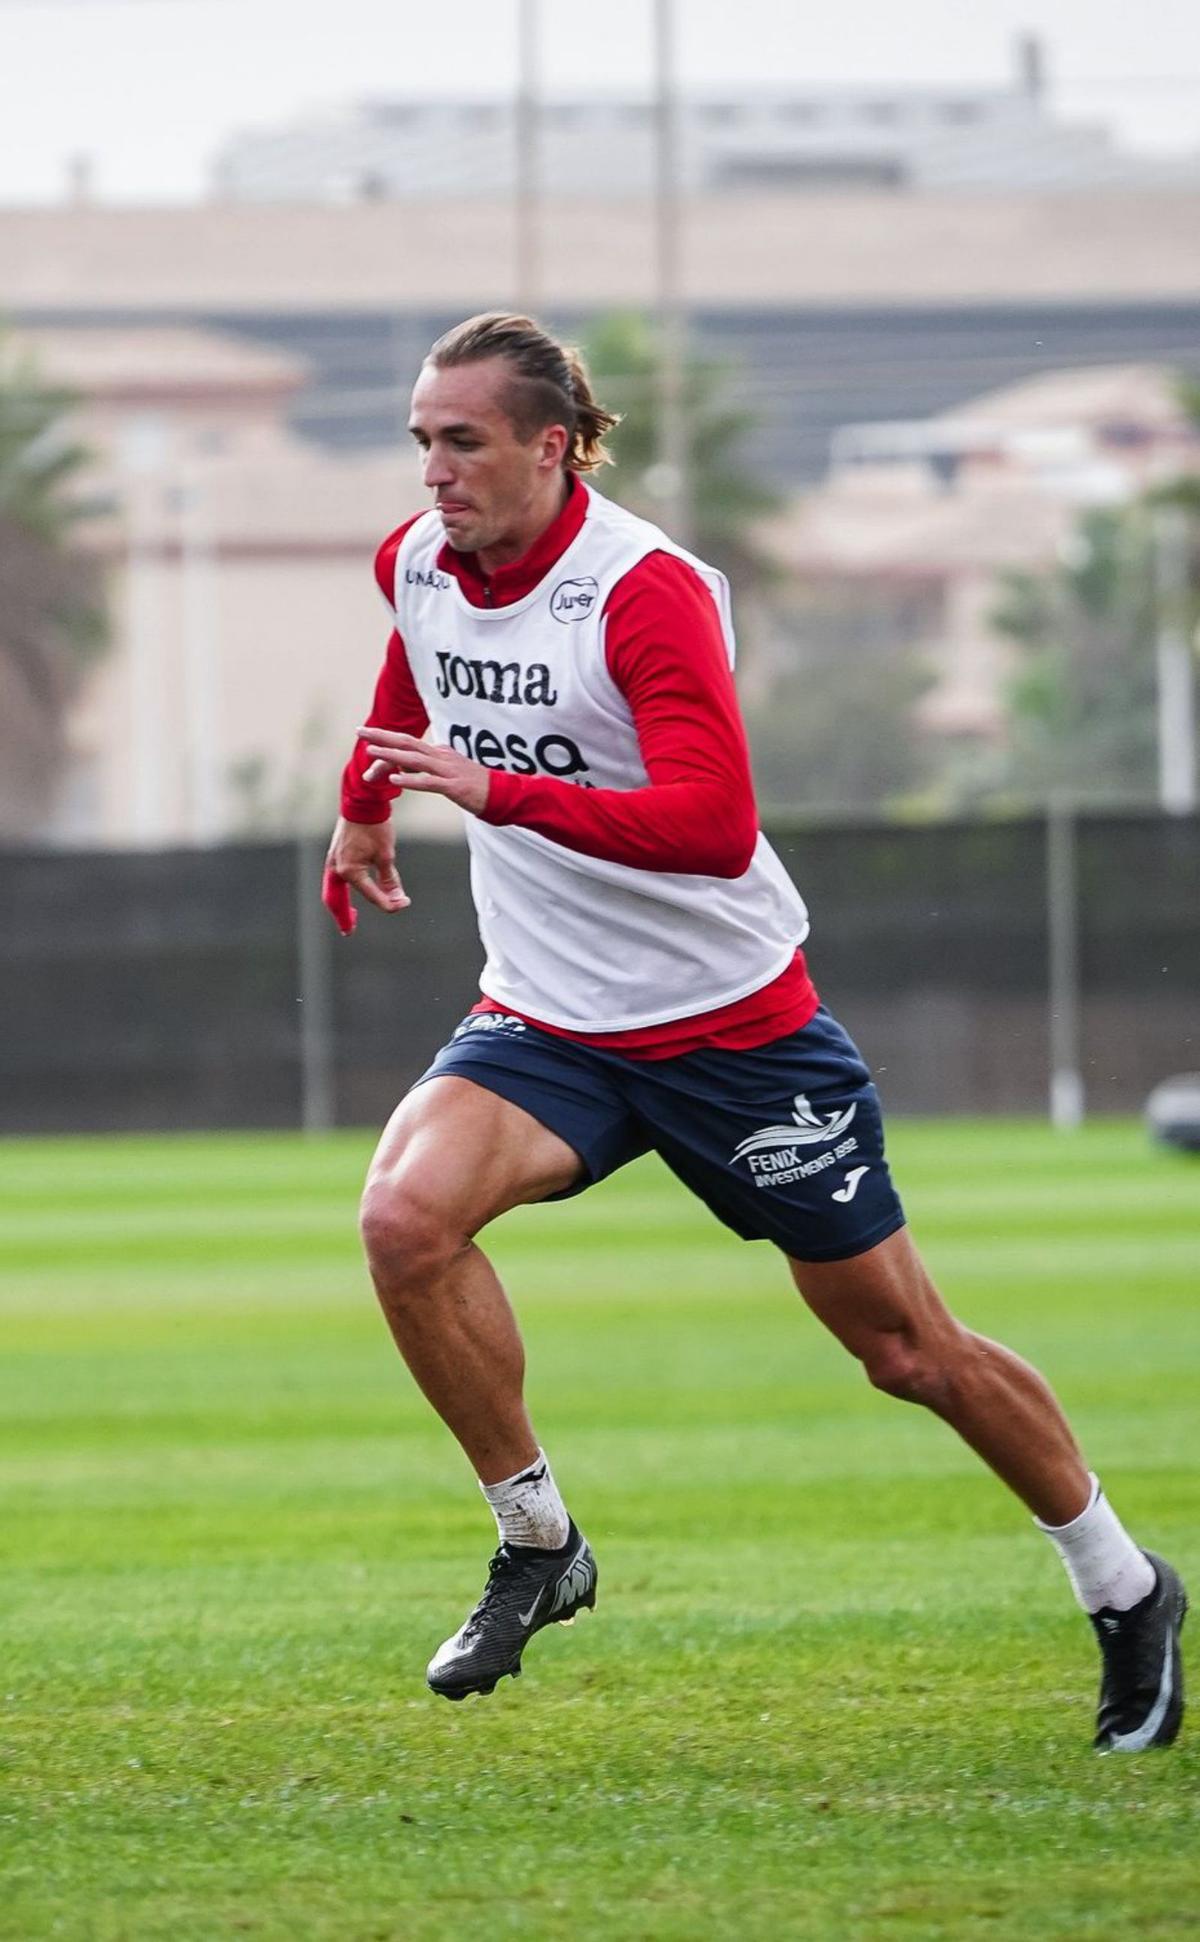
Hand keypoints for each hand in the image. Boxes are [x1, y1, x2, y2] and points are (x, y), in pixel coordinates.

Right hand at [322, 815, 409, 934]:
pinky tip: (353, 894)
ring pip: (332, 891)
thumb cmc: (375, 826)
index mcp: (350, 870)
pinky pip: (335, 880)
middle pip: (336, 900)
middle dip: (344, 916)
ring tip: (349, 918)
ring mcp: (333, 861)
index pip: (372, 895)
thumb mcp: (386, 855)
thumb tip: (398, 901)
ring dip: (340, 905)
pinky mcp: (335, 855)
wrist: (362, 800)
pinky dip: (341, 891)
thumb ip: (389, 880)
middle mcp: (336, 868)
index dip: (389, 903)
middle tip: (350, 930)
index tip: (404, 904)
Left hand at [358, 728, 490, 815]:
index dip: (386, 739)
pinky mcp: (453, 787)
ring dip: (391, 755)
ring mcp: (447, 771)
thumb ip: (430, 766)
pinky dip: (410, 780)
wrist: (502, 793)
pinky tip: (394, 781)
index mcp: (439, 753)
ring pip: (414, 760)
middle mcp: (441, 757)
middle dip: (382, 736)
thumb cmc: (475, 785)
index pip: (408, 743)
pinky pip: (428, 783)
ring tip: (371, 752)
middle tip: (360, 731)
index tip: (367, 734)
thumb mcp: (450, 771)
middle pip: (407, 742)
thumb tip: (410, 765)